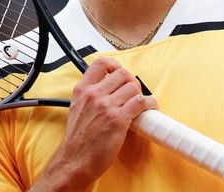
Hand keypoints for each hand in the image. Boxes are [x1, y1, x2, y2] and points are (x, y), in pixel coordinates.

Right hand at [30, 57, 157, 190]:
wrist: (74, 161)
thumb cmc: (77, 140)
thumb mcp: (76, 108)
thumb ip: (89, 95)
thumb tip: (108, 88)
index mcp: (82, 90)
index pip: (101, 63)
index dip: (115, 65)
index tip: (120, 73)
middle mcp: (94, 94)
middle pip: (122, 73)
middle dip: (131, 82)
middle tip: (132, 93)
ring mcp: (106, 106)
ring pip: (134, 87)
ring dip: (141, 95)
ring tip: (140, 105)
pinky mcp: (118, 119)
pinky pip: (141, 103)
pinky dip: (149, 105)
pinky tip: (148, 110)